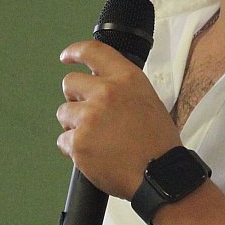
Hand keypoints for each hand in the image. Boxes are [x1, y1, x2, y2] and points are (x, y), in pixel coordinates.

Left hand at [56, 40, 180, 198]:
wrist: (160, 174)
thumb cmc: (158, 143)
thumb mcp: (148, 100)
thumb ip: (122, 88)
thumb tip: (100, 87)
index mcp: (126, 78)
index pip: (93, 51)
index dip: (75, 52)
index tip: (67, 56)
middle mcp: (106, 92)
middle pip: (70, 82)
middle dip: (74, 97)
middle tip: (87, 113)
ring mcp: (89, 117)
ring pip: (64, 113)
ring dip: (73, 125)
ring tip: (95, 139)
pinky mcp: (79, 142)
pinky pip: (63, 141)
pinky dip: (74, 149)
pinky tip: (93, 154)